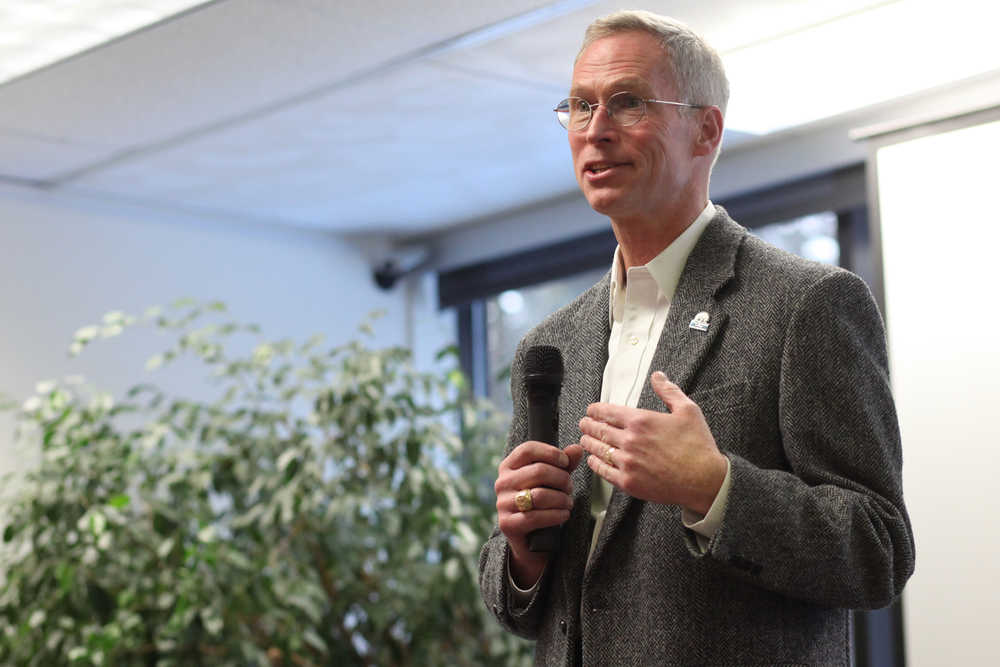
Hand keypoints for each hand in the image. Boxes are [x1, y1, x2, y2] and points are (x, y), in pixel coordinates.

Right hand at [495, 441, 583, 585]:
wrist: (531, 539)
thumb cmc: (542, 503)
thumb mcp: (553, 480)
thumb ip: (564, 464)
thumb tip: (577, 448)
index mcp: (508, 466)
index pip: (528, 449)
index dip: (551, 453)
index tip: (566, 462)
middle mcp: (502, 482)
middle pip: (538, 471)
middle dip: (562, 479)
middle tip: (569, 488)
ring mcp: (502, 503)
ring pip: (540, 495)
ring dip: (562, 499)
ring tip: (568, 502)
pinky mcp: (507, 524)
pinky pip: (536, 517)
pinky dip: (556, 515)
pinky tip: (564, 514)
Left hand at [578, 371, 726, 514]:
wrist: (705, 480)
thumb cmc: (698, 447)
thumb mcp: (688, 410)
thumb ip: (668, 391)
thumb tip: (658, 376)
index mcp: (641, 420)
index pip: (606, 411)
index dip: (594, 410)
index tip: (591, 410)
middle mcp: (630, 440)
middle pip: (598, 430)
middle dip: (587, 425)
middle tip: (584, 424)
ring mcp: (627, 462)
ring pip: (597, 449)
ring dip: (588, 443)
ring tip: (585, 440)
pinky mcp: (628, 482)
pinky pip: (603, 471)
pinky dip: (595, 463)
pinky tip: (594, 460)